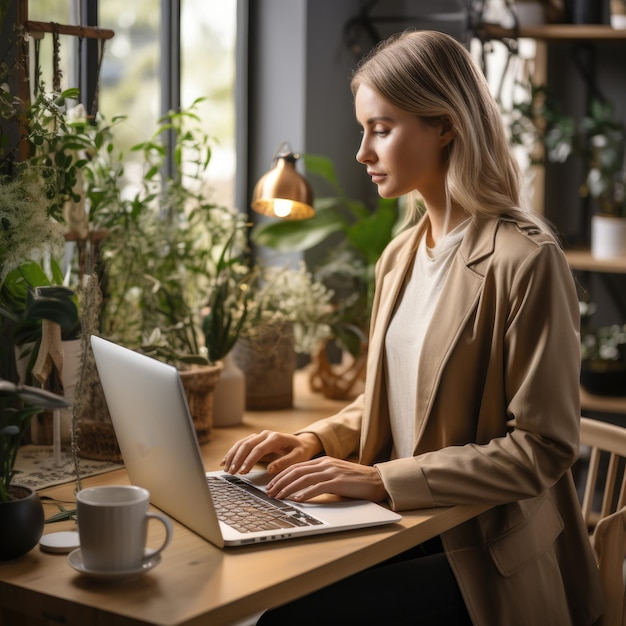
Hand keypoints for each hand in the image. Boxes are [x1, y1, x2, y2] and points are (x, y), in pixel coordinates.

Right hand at [220, 430, 321, 474]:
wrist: (301, 443)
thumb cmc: (300, 451)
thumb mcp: (298, 458)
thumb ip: (285, 462)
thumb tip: (270, 469)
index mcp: (276, 438)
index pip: (259, 449)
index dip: (250, 460)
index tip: (243, 471)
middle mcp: (266, 434)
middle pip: (247, 445)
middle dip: (238, 459)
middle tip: (232, 472)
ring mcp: (259, 436)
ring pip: (241, 443)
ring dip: (232, 456)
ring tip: (227, 470)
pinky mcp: (255, 440)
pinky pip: (241, 445)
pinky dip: (232, 452)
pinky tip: (225, 461)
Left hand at [266, 457, 387, 502]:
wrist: (377, 480)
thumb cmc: (356, 481)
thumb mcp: (335, 475)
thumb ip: (320, 478)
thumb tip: (302, 489)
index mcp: (323, 461)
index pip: (297, 467)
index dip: (282, 476)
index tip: (272, 485)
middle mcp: (325, 464)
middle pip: (296, 471)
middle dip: (280, 482)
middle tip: (269, 492)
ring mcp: (332, 472)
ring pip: (303, 478)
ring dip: (288, 488)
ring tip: (278, 496)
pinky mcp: (338, 482)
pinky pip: (318, 487)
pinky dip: (305, 493)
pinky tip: (297, 500)